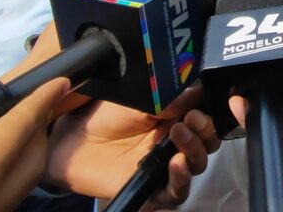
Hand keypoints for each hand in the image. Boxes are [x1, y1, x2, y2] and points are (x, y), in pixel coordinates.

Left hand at [46, 86, 218, 206]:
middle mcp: (175, 142)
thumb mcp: (138, 100)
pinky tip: (176, 164)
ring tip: (180, 135)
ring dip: (194, 150)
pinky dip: (181, 178)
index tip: (200, 106)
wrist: (73, 142)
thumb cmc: (104, 116)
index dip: (209, 113)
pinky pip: (176, 191)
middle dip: (205, 131)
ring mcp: (165, 166)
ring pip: (197, 165)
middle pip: (208, 142)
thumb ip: (168, 100)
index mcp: (176, 117)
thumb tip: (197, 92)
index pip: (205, 118)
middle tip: (191, 119)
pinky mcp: (153, 188)